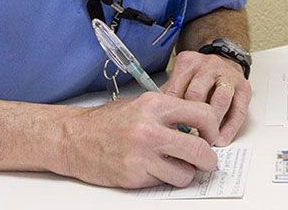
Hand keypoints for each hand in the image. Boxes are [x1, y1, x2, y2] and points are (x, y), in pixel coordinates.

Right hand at [56, 92, 218, 188]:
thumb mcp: (140, 105)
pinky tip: (152, 169)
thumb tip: (199, 125)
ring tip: (174, 166)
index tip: (211, 136)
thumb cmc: (107, 122)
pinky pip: (164, 182)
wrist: (74, 138)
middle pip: (200, 150)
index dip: (213, 128)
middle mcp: (150, 128)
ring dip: (185, 173)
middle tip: (206, 160)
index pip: (202, 114)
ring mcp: (142, 154)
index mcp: (154, 104)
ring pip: (186, 173)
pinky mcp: (134, 175)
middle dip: (209, 159)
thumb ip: (169, 113)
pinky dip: (164, 179)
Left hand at [161, 51, 250, 145]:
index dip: (171, 114)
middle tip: (186, 139)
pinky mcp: (244, 88)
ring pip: (220, 100)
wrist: (225, 59)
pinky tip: (222, 139)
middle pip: (197, 93)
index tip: (169, 132)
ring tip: (206, 140)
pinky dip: (229, 128)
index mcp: (188, 63)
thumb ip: (170, 96)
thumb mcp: (181, 78)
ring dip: (212, 123)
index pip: (175, 89)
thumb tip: (160, 122)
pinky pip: (238, 110)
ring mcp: (227, 75)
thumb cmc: (198, 76)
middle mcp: (208, 66)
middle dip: (191, 118)